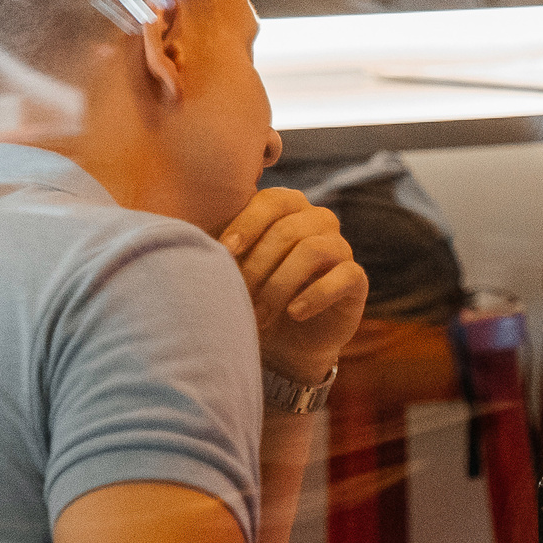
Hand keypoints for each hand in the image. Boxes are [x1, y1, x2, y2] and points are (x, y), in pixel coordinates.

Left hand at [219, 188, 368, 383]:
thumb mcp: (231, 268)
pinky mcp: (356, 278)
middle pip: (288, 229)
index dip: (247, 223)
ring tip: (260, 313)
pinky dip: (315, 295)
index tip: (223, 252)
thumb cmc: (252, 294)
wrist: (283, 341)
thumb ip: (218, 245)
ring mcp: (340, 247)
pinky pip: (342, 276)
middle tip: (239, 295)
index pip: (271, 201)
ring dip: (280, 285)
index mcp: (288, 207)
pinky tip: (294, 314)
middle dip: (258, 265)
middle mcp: (318, 220)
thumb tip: (186, 230)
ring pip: (312, 251)